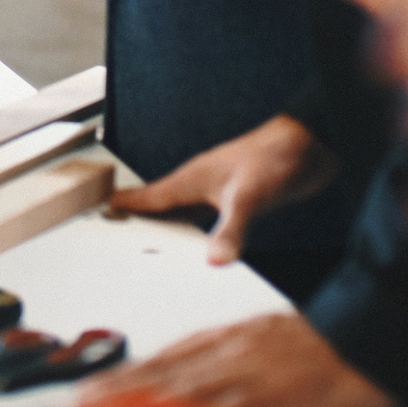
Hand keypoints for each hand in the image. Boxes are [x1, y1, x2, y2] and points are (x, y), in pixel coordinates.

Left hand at [90, 313, 393, 406]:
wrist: (372, 340)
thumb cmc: (326, 344)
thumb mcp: (269, 340)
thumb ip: (232, 357)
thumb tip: (199, 377)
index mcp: (230, 337)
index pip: (168, 355)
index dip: (131, 372)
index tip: (99, 384)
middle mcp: (230, 351)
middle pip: (164, 371)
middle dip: (121, 388)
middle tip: (83, 401)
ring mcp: (247, 373)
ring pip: (182, 390)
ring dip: (140, 404)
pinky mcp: (270, 396)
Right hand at [105, 115, 330, 264]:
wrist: (311, 143)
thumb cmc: (275, 158)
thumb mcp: (248, 198)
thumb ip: (230, 231)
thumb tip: (214, 263)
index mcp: (191, 179)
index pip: (147, 197)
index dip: (122, 206)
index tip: (97, 212)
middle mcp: (200, 184)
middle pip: (160, 206)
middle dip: (139, 221)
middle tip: (116, 237)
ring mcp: (219, 190)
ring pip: (183, 213)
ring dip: (169, 228)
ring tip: (151, 247)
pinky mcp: (239, 198)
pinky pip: (207, 218)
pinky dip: (198, 233)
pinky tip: (200, 245)